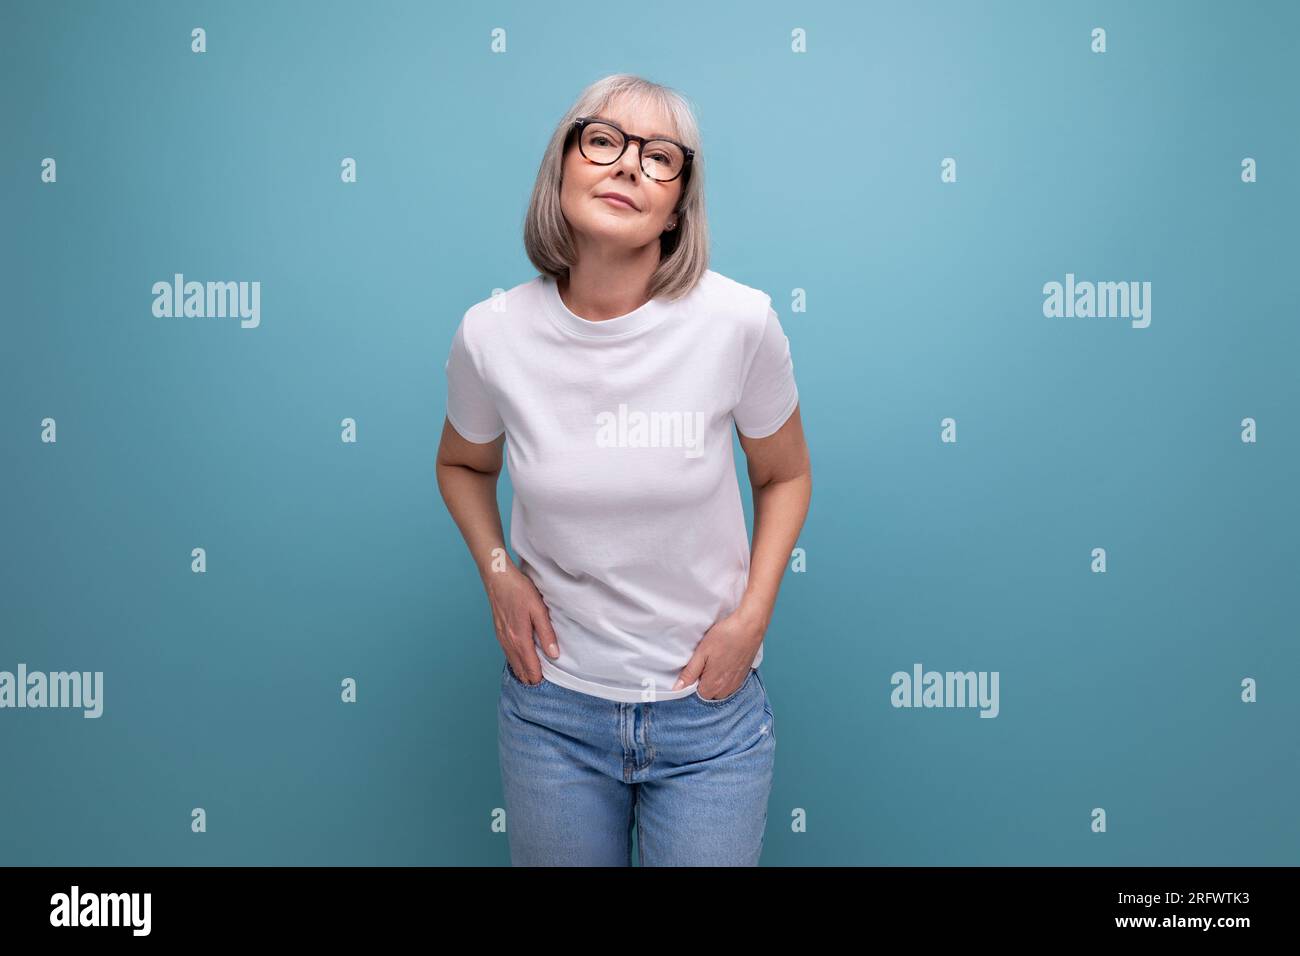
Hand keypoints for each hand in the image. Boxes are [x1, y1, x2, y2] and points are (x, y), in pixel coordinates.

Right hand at [484, 563, 557, 684]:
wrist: (497, 578)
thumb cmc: (519, 590)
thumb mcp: (539, 610)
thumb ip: (547, 633)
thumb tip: (554, 655)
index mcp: (520, 638)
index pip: (530, 666)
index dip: (538, 677)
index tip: (545, 685)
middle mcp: (508, 641)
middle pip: (519, 667)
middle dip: (529, 678)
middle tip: (539, 687)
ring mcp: (501, 637)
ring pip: (512, 661)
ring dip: (521, 671)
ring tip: (530, 679)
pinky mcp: (498, 631)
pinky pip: (507, 652)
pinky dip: (514, 661)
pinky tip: (518, 661)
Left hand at [673, 603, 766, 697]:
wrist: (749, 627)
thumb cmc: (725, 637)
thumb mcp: (701, 653)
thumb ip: (689, 673)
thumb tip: (677, 688)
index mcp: (713, 685)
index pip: (698, 695)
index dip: (693, 683)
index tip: (693, 670)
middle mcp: (726, 688)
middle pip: (710, 694)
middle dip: (704, 683)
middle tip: (704, 664)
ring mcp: (737, 683)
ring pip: (721, 690)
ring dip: (715, 682)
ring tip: (714, 663)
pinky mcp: (744, 675)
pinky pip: (731, 685)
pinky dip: (725, 678)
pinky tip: (724, 663)